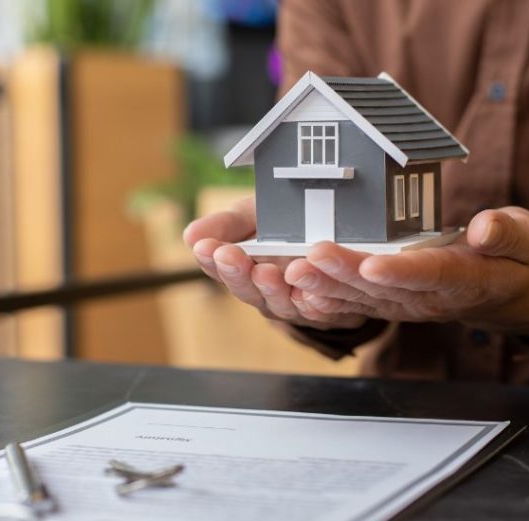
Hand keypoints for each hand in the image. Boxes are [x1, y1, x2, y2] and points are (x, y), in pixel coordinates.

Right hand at [183, 198, 367, 329]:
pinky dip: (317, 303)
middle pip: (249, 291)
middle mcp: (268, 295)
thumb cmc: (288, 225)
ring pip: (283, 304)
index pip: (222, 270)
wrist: (339, 231)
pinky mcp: (332, 311)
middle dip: (238, 273)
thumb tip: (190, 235)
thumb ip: (227, 225)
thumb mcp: (255, 216)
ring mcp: (298, 306)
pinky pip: (324, 311)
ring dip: (272, 289)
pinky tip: (311, 291)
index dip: (212, 260)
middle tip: (229, 255)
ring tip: (266, 271)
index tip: (205, 246)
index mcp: (246, 272)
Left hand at [283, 207, 528, 339]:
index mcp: (466, 279)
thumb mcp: (527, 239)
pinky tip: (297, 289)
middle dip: (346, 274)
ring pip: (363, 299)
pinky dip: (327, 298)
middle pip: (384, 289)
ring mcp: (408, 304)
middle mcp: (431, 298)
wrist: (506, 291)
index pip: (431, 275)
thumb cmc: (514, 257)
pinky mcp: (391, 303)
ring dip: (326, 286)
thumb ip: (508, 234)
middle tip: (311, 256)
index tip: (373, 264)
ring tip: (293, 271)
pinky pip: (356, 304)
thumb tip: (485, 228)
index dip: (402, 271)